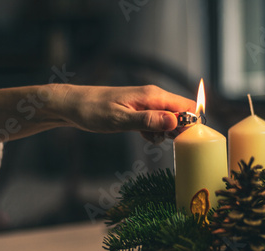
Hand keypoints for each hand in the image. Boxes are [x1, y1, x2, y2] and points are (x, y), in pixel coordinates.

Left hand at [50, 84, 195, 142]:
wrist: (72, 105)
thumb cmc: (93, 111)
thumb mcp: (121, 120)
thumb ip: (148, 121)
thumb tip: (175, 122)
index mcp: (152, 96)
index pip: (186, 106)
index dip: (192, 123)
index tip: (186, 140)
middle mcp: (153, 97)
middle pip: (180, 113)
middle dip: (178, 131)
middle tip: (161, 140)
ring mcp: (146, 104)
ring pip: (168, 120)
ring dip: (164, 133)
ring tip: (148, 139)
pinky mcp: (139, 111)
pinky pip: (156, 122)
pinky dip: (154, 132)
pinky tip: (144, 137)